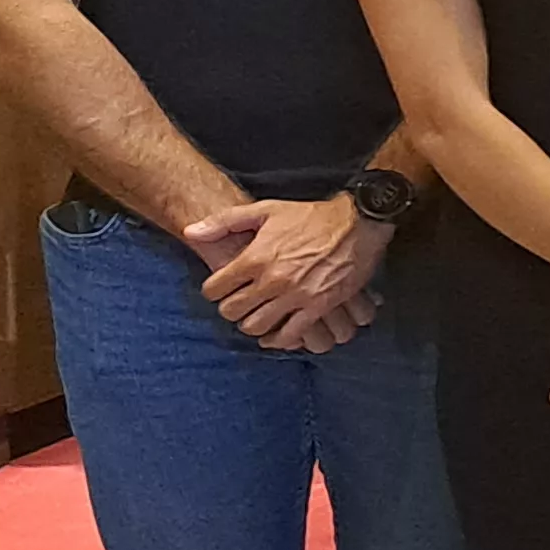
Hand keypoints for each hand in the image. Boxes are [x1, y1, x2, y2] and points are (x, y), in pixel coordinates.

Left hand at [190, 196, 387, 346]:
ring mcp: (296, 296)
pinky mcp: (318, 307)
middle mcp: (272, 280)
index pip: (214, 289)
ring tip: (256, 315)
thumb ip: (223, 221)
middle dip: (230, 309)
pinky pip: (290, 335)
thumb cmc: (311, 216)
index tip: (221, 288)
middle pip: (232, 311)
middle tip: (238, 302)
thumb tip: (190, 232)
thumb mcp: (265, 209)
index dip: (213, 290)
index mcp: (256, 257)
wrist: (358, 223)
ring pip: (256, 326)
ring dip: (251, 324)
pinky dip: (278, 340)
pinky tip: (274, 335)